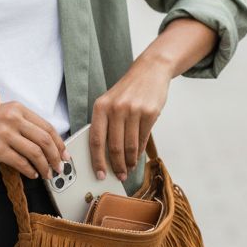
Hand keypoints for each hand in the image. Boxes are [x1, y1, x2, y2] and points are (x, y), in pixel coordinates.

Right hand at [0, 102, 68, 179]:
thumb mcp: (0, 114)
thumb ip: (20, 124)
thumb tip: (41, 142)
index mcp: (16, 108)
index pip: (47, 126)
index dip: (60, 143)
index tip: (64, 154)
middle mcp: (12, 118)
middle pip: (46, 139)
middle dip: (56, 157)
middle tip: (59, 167)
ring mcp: (4, 133)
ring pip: (36, 152)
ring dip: (45, 166)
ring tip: (47, 174)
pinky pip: (21, 162)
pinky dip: (30, 171)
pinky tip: (32, 174)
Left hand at [89, 58, 170, 181]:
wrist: (150, 71)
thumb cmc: (128, 90)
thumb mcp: (110, 102)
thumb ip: (105, 124)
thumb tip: (103, 154)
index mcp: (101, 107)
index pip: (96, 140)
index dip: (97, 160)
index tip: (99, 173)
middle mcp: (116, 109)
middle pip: (114, 147)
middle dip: (116, 165)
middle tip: (119, 175)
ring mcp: (134, 111)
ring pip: (130, 146)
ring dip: (129, 162)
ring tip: (129, 168)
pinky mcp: (150, 113)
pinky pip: (143, 139)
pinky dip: (140, 152)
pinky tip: (137, 157)